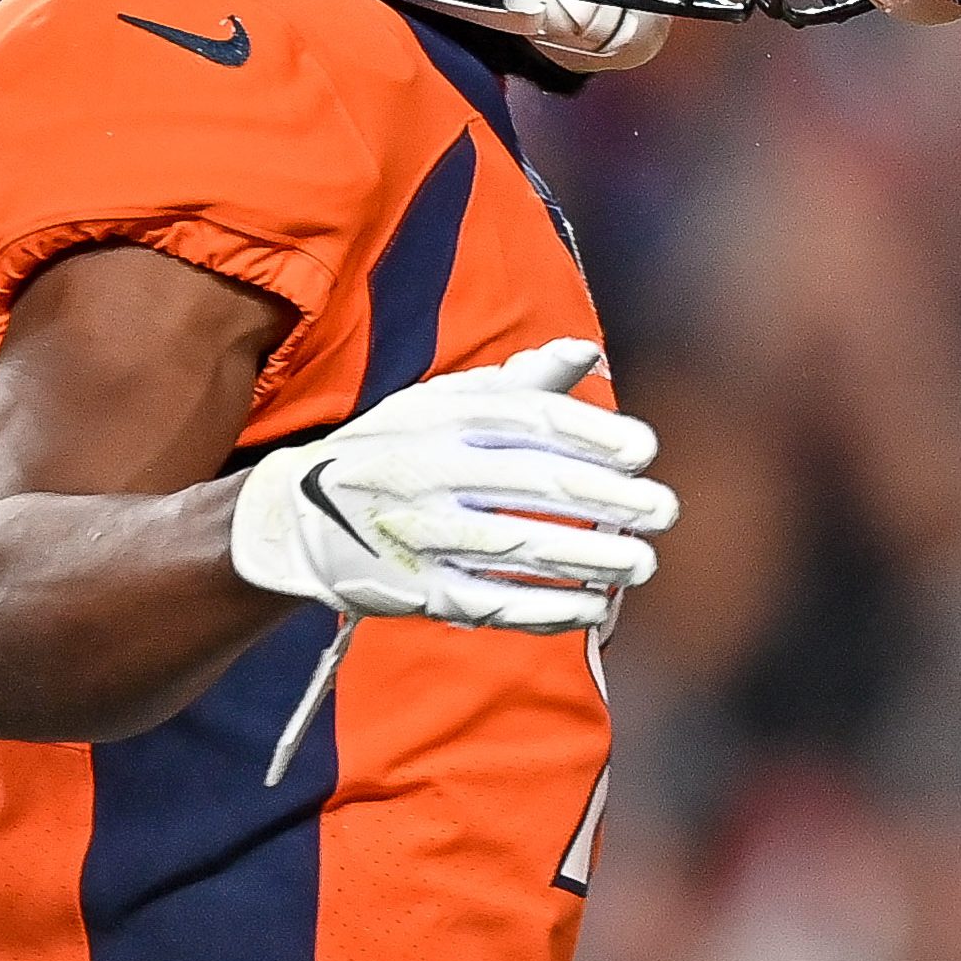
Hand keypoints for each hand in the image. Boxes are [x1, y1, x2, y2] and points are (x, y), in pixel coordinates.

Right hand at [230, 339, 676, 630]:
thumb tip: (585, 353)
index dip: (593, 433)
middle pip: (534, 483)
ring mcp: (420, 533)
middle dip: (608, 499)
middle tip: (666, 510)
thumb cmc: (392, 450)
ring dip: (589, 557)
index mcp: (441, 418)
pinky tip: (594, 607)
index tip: (646, 450)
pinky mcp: (414, 590)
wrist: (294, 519)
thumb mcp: (438, 402)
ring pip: (518, 545)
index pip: (530, 420)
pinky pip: (490, 600)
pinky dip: (546, 606)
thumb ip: (516, 384)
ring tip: (644, 562)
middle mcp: (430, 470)